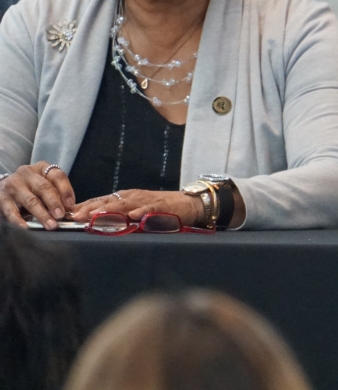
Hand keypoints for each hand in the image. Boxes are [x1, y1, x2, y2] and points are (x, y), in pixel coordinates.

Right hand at [0, 162, 76, 229]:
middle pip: (44, 187)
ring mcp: (13, 185)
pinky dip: (19, 220)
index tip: (70, 205)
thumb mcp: (42, 184)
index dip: (66, 190)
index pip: (57, 176)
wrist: (1, 188)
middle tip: (60, 216)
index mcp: (41, 168)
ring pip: (30, 200)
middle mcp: (26, 174)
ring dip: (42, 214)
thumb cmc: (29, 188)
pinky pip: (11, 211)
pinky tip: (26, 227)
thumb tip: (68, 210)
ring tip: (50, 224)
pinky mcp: (1, 198)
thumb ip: (55, 193)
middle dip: (54, 203)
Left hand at [71, 190, 204, 226]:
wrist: (188, 203)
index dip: (83, 207)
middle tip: (73, 216)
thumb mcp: (134, 211)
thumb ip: (116, 216)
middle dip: (90, 209)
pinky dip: (141, 211)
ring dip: (109, 209)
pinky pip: (150, 208)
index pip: (99, 201)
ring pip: (125, 204)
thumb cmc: (160, 209)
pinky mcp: (161, 206)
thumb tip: (91, 223)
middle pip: (108, 201)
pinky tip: (133, 216)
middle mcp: (132, 197)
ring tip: (95, 215)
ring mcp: (146, 201)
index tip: (65, 215)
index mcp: (124, 198)